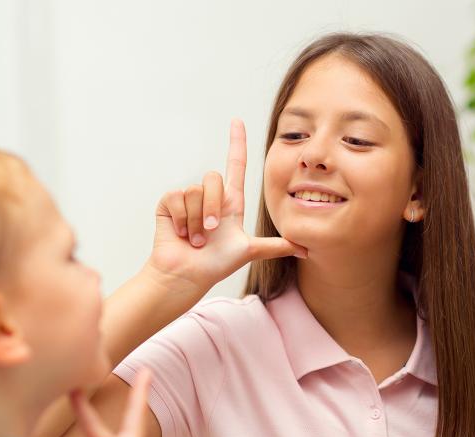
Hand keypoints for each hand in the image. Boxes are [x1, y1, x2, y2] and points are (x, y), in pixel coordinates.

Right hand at [147, 118, 306, 291]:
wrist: (187, 276)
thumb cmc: (215, 265)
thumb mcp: (249, 251)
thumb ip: (276, 246)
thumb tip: (306, 250)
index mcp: (230, 203)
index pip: (236, 165)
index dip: (237, 143)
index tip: (237, 121)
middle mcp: (209, 197)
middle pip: (213, 179)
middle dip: (213, 208)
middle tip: (211, 232)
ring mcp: (188, 200)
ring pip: (195, 190)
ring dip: (196, 220)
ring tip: (196, 239)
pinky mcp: (168, 204)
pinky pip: (177, 197)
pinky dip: (181, 219)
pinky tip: (180, 233)